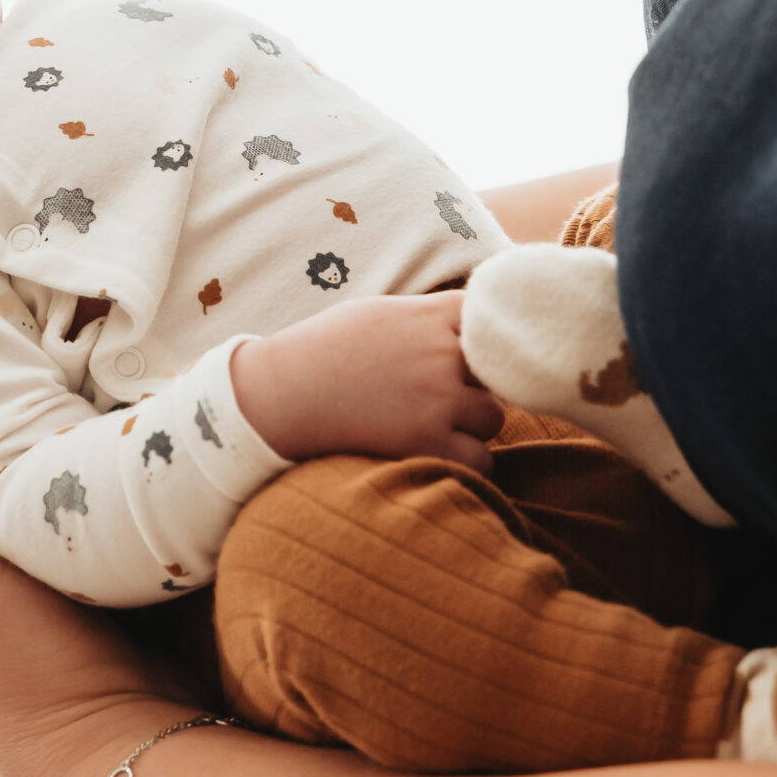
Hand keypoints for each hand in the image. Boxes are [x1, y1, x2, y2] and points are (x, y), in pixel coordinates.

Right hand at [228, 292, 505, 472]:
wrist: (278, 394)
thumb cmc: (323, 352)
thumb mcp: (377, 315)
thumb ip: (428, 319)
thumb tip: (478, 327)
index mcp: (426, 317)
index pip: (492, 321)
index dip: (484, 342)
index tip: (462, 356)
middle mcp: (437, 354)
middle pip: (499, 374)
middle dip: (476, 387)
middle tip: (440, 397)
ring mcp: (435, 398)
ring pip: (492, 418)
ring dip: (471, 426)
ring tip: (430, 425)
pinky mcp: (425, 441)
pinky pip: (480, 459)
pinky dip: (463, 461)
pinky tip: (433, 452)